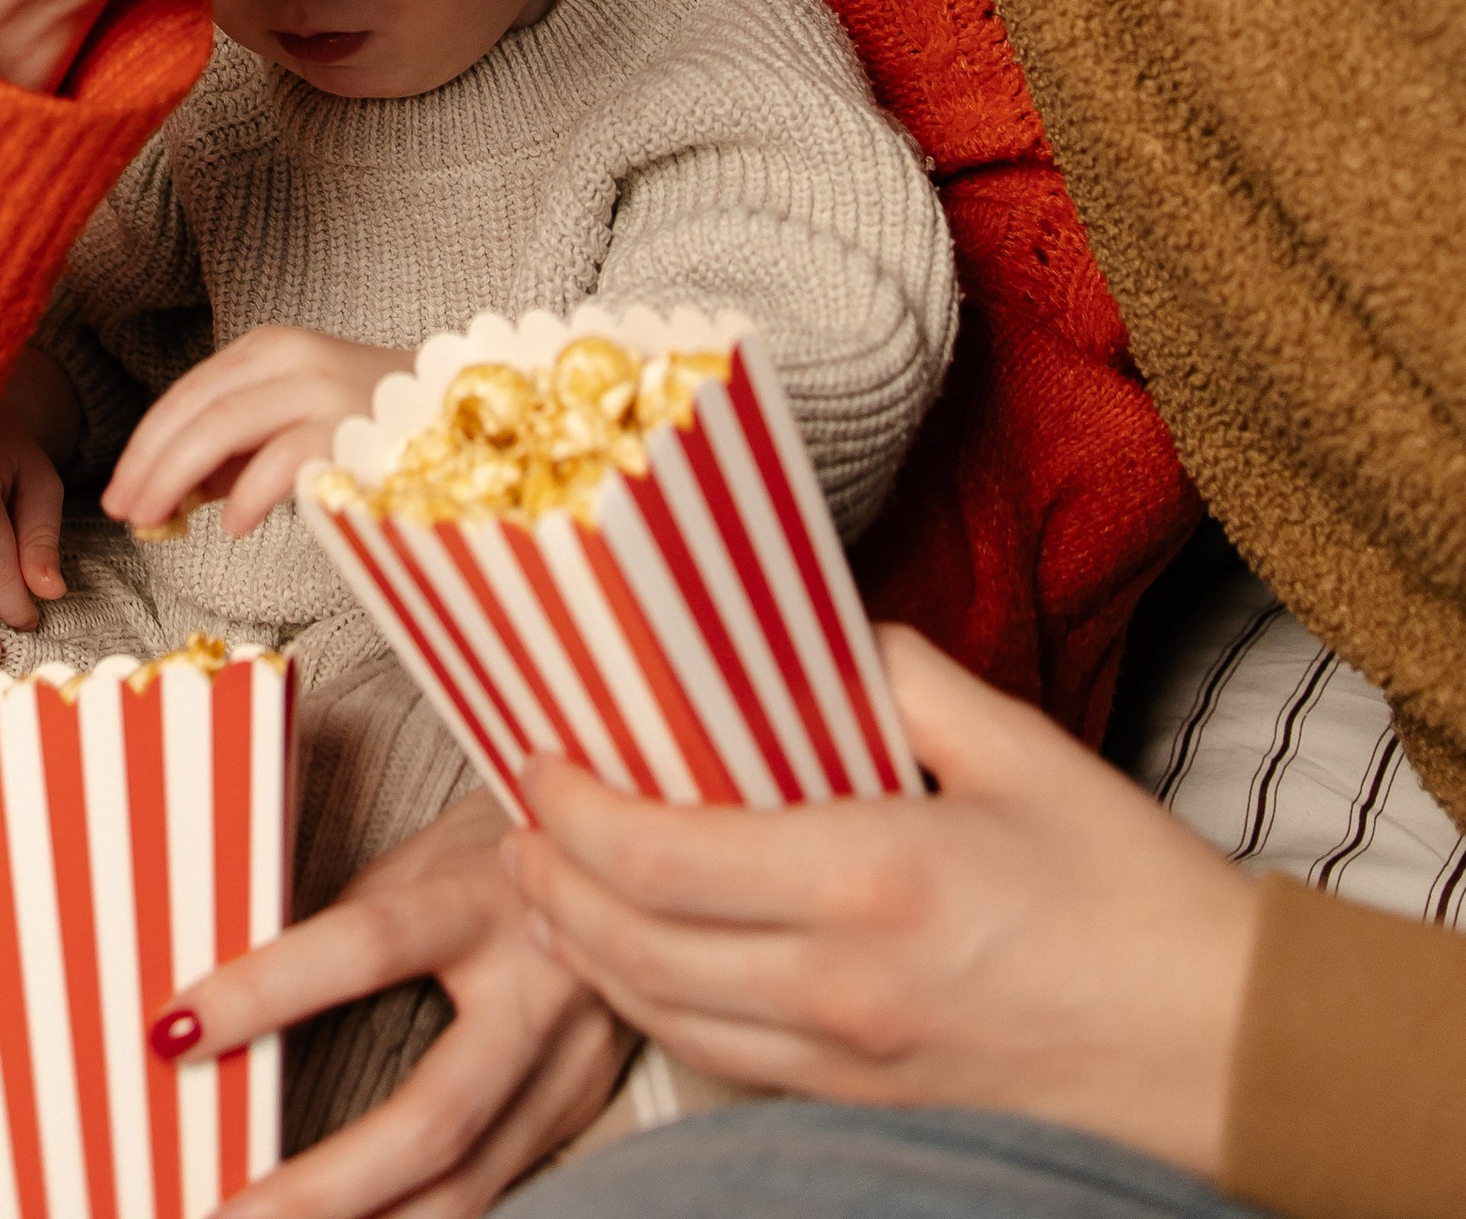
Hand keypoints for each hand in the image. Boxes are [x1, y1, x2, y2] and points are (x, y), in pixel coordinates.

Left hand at [102, 326, 404, 538]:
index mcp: (270, 348)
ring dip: (177, 478)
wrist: (465, 412)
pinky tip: (230, 524)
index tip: (119, 490)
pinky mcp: (350, 428)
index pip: (187, 394)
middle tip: (124, 512)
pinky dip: (246, 492)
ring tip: (156, 521)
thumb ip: (236, 447)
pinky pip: (281, 458)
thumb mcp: (292, 418)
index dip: (145, 444)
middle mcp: (291, 358)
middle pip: (195, 408)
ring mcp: (321, 389)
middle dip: (150, 464)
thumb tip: (172, 492)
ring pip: (223, 426)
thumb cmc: (371, 422)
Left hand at [157, 795, 626, 1218]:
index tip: (172, 1031)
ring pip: (471, 1187)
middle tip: (224, 1217)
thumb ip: (358, 920)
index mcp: (489, 896)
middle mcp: (541, 993)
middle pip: (433, 1116)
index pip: (369, 942)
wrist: (648, 855)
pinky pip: (496, 1192)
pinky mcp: (581, 1115)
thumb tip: (238, 983)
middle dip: (326, 1186)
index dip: (269, 989)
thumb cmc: (505, 842)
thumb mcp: (431, 854)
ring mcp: (572, 1071)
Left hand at [510, 625, 1261, 1180]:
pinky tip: (639, 960)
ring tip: (548, 882)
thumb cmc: (1130, 892)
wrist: (1220, 1046)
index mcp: (867, 877)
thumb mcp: (1017, 745)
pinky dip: (654, 1007)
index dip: (570, 807)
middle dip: (548, 878)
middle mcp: (836, 986)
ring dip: (582, 949)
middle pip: (629, 947)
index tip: (537, 754)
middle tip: (518, 814)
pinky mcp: (865, 1105)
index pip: (657, 856)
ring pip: (660, 1016)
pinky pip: (721, 1060)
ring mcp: (846, 1062)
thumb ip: (899, 676)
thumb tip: (820, 632)